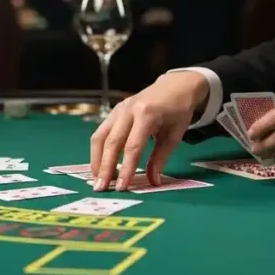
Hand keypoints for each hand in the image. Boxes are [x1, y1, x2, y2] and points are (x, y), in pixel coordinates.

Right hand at [89, 71, 209, 191]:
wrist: (175, 86)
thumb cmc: (178, 111)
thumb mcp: (174, 135)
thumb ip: (161, 158)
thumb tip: (152, 182)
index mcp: (147, 114)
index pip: (133, 147)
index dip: (126, 169)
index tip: (122, 187)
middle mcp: (128, 110)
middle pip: (112, 143)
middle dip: (105, 168)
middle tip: (101, 189)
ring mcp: (118, 109)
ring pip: (100, 137)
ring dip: (96, 160)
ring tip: (98, 180)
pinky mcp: (114, 111)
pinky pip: (101, 132)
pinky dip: (99, 151)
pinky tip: (101, 165)